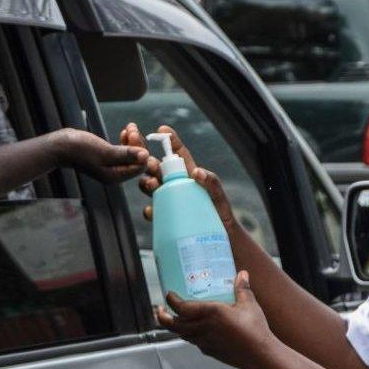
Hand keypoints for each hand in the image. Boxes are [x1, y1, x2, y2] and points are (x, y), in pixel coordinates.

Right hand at [54, 128, 148, 183]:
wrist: (60, 146)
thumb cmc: (80, 149)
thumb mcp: (105, 152)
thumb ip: (126, 155)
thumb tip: (145, 156)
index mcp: (115, 176)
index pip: (140, 166)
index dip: (141, 151)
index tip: (134, 135)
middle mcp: (115, 174)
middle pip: (137, 160)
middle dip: (138, 144)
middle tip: (132, 128)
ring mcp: (111, 166)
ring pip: (131, 154)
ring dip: (133, 140)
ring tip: (130, 127)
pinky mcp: (107, 158)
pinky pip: (123, 151)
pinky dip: (126, 141)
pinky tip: (125, 132)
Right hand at [121, 123, 235, 227]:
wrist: (221, 239)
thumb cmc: (222, 215)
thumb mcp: (219, 196)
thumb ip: (212, 183)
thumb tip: (197, 172)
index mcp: (189, 176)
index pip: (178, 154)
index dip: (170, 141)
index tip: (162, 129)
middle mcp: (177, 186)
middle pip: (158, 169)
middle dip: (150, 163)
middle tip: (151, 164)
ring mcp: (170, 201)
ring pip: (151, 187)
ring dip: (147, 183)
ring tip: (152, 185)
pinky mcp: (166, 218)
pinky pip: (153, 212)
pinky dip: (150, 210)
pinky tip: (152, 211)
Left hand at [156, 271, 272, 368]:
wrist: (260, 356)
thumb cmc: (255, 329)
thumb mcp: (249, 305)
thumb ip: (242, 288)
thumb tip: (242, 274)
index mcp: (211, 313)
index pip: (182, 308)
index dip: (172, 301)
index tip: (168, 295)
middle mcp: (203, 328)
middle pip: (174, 324)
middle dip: (163, 317)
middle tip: (159, 309)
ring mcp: (205, 342)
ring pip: (182, 334)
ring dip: (175, 327)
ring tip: (175, 319)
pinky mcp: (210, 352)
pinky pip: (194, 342)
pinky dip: (189, 335)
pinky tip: (196, 332)